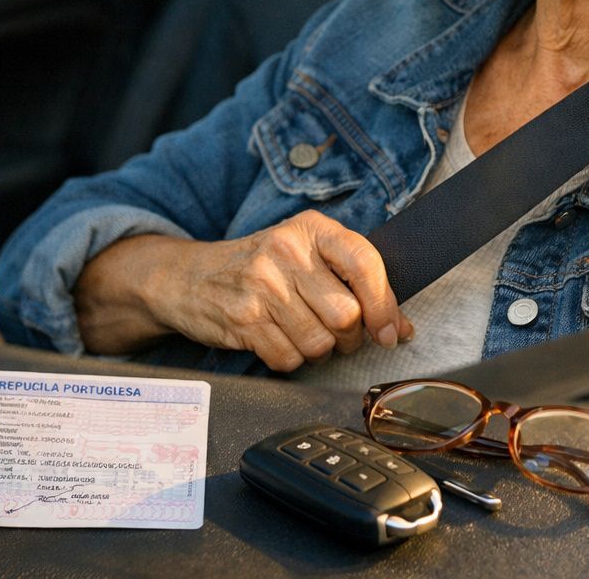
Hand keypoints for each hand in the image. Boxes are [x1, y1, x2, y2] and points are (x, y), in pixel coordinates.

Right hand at [76, 210, 412, 370]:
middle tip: (339, 334)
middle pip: (346, 314)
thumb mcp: (307, 256)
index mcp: (311, 229)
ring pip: (319, 343)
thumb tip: (401, 328)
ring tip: (306, 334)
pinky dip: (290, 360)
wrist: (188, 276)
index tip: (390, 330)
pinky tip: (279, 340)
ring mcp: (261, 286)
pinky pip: (288, 359)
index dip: (385, 304)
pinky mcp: (242, 320)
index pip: (364, 263)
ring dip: (320, 352)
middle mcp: (286, 252)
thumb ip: (357, 284)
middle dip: (350, 337)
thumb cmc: (261, 266)